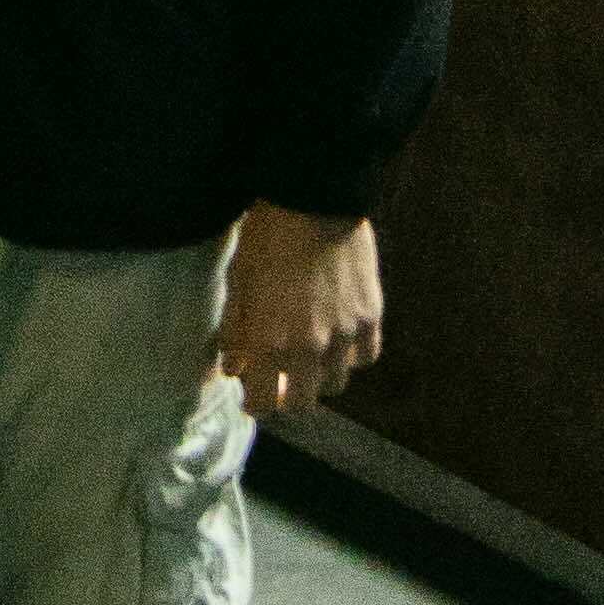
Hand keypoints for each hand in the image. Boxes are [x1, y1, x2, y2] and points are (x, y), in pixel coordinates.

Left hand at [216, 205, 381, 422]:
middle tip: (279, 380)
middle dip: (288, 398)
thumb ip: (235, 332)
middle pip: (303, 404)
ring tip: (308, 358)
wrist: (313, 200)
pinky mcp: (370, 318)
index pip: (265, 403)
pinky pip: (365, 357)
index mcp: (270, 343)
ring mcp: (345, 336)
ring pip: (336, 384)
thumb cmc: (266, 236)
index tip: (252, 395)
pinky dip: (351, 356)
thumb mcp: (238, 284)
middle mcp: (310, 349)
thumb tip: (233, 367)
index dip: (256, 404)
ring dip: (319, 379)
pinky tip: (338, 340)